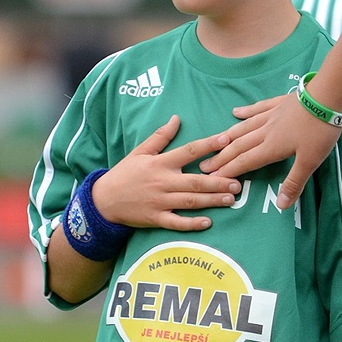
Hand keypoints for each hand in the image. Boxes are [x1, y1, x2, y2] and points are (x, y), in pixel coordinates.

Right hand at [92, 115, 241, 230]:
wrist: (104, 200)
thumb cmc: (124, 173)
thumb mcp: (140, 151)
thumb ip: (160, 136)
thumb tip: (176, 118)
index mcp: (161, 163)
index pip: (188, 151)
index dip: (208, 146)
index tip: (226, 141)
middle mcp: (163, 182)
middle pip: (195, 181)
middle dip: (218, 182)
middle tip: (238, 183)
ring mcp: (160, 201)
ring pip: (190, 201)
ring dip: (212, 201)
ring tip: (231, 199)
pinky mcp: (156, 218)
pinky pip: (177, 222)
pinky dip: (192, 223)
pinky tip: (208, 222)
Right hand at [198, 94, 340, 209]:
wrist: (327, 97)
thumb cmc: (320, 131)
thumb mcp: (310, 161)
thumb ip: (294, 182)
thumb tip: (280, 205)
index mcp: (271, 147)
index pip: (245, 162)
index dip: (228, 171)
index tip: (211, 177)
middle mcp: (266, 131)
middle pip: (239, 146)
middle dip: (222, 157)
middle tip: (205, 165)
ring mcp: (271, 115)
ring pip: (244, 128)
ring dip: (228, 137)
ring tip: (215, 144)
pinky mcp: (279, 103)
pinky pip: (257, 108)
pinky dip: (245, 112)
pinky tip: (236, 112)